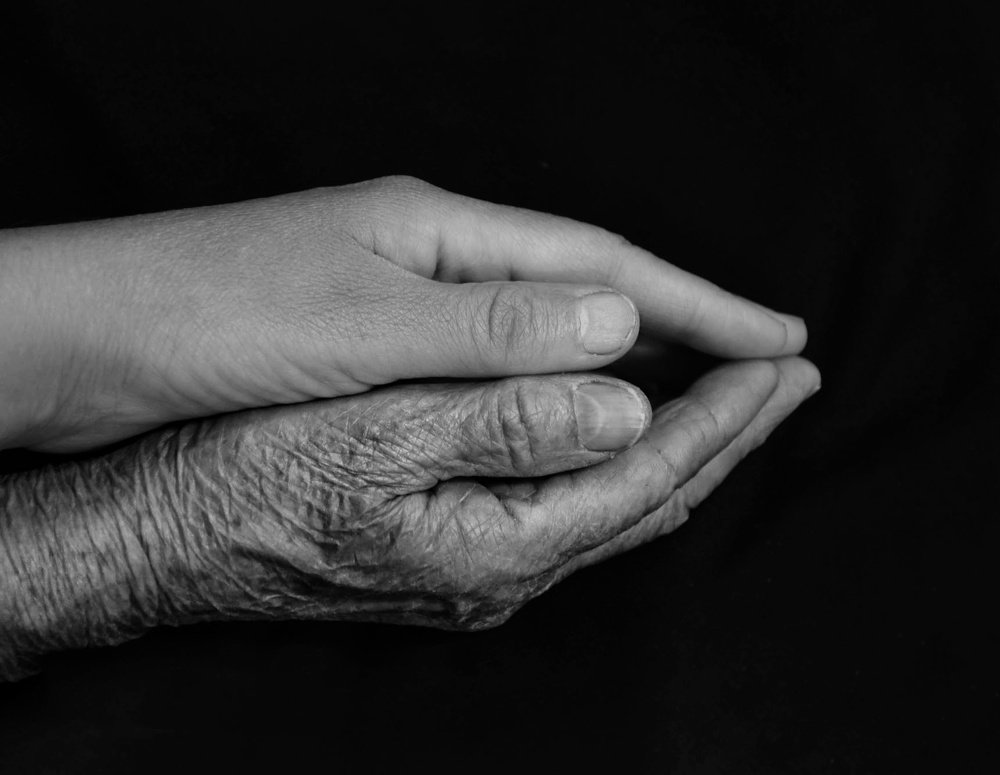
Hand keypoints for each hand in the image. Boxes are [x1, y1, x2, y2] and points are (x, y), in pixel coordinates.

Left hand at [0, 176, 804, 451]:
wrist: (89, 339)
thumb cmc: (205, 315)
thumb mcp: (358, 325)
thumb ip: (489, 333)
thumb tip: (624, 324)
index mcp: (441, 232)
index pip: (602, 263)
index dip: (698, 303)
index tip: (777, 338)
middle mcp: (437, 258)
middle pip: (588, 288)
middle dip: (682, 327)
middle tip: (766, 365)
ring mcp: (412, 299)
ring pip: (547, 330)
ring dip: (626, 362)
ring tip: (701, 393)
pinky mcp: (382, 345)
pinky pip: (497, 368)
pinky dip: (553, 391)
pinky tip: (580, 414)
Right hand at [0, 355, 817, 679]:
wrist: (169, 535)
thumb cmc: (257, 477)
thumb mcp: (379, 436)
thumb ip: (507, 423)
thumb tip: (625, 410)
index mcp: (503, 543)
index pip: (649, 474)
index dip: (723, 417)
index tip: (780, 366)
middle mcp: (508, 571)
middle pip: (650, 499)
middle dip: (726, 437)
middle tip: (786, 383)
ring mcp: (483, 569)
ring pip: (615, 506)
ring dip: (679, 449)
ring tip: (729, 402)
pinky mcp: (456, 551)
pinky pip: (570, 507)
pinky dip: (617, 461)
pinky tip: (625, 432)